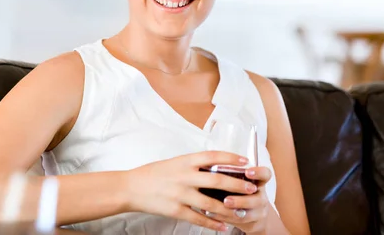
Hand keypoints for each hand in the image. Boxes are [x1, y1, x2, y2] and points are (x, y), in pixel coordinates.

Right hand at [124, 151, 257, 232]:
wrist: (131, 187)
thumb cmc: (153, 174)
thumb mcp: (174, 163)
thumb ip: (192, 165)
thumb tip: (214, 166)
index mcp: (184, 161)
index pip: (213, 156)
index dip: (231, 158)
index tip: (245, 162)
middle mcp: (184, 176)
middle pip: (218, 181)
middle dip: (238, 185)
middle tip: (252, 188)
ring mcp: (180, 194)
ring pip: (212, 203)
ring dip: (230, 209)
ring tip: (243, 211)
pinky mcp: (176, 210)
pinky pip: (199, 218)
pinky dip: (213, 224)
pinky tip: (224, 226)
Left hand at [202, 166, 272, 233]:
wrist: (252, 214)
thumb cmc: (241, 191)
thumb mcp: (239, 180)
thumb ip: (229, 174)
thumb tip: (206, 168)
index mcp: (258, 181)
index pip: (265, 174)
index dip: (258, 173)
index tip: (247, 172)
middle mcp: (261, 196)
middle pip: (258, 199)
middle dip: (241, 200)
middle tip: (226, 200)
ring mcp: (258, 210)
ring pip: (248, 214)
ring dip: (232, 212)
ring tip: (217, 211)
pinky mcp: (252, 222)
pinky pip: (238, 222)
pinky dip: (224, 218)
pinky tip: (212, 214)